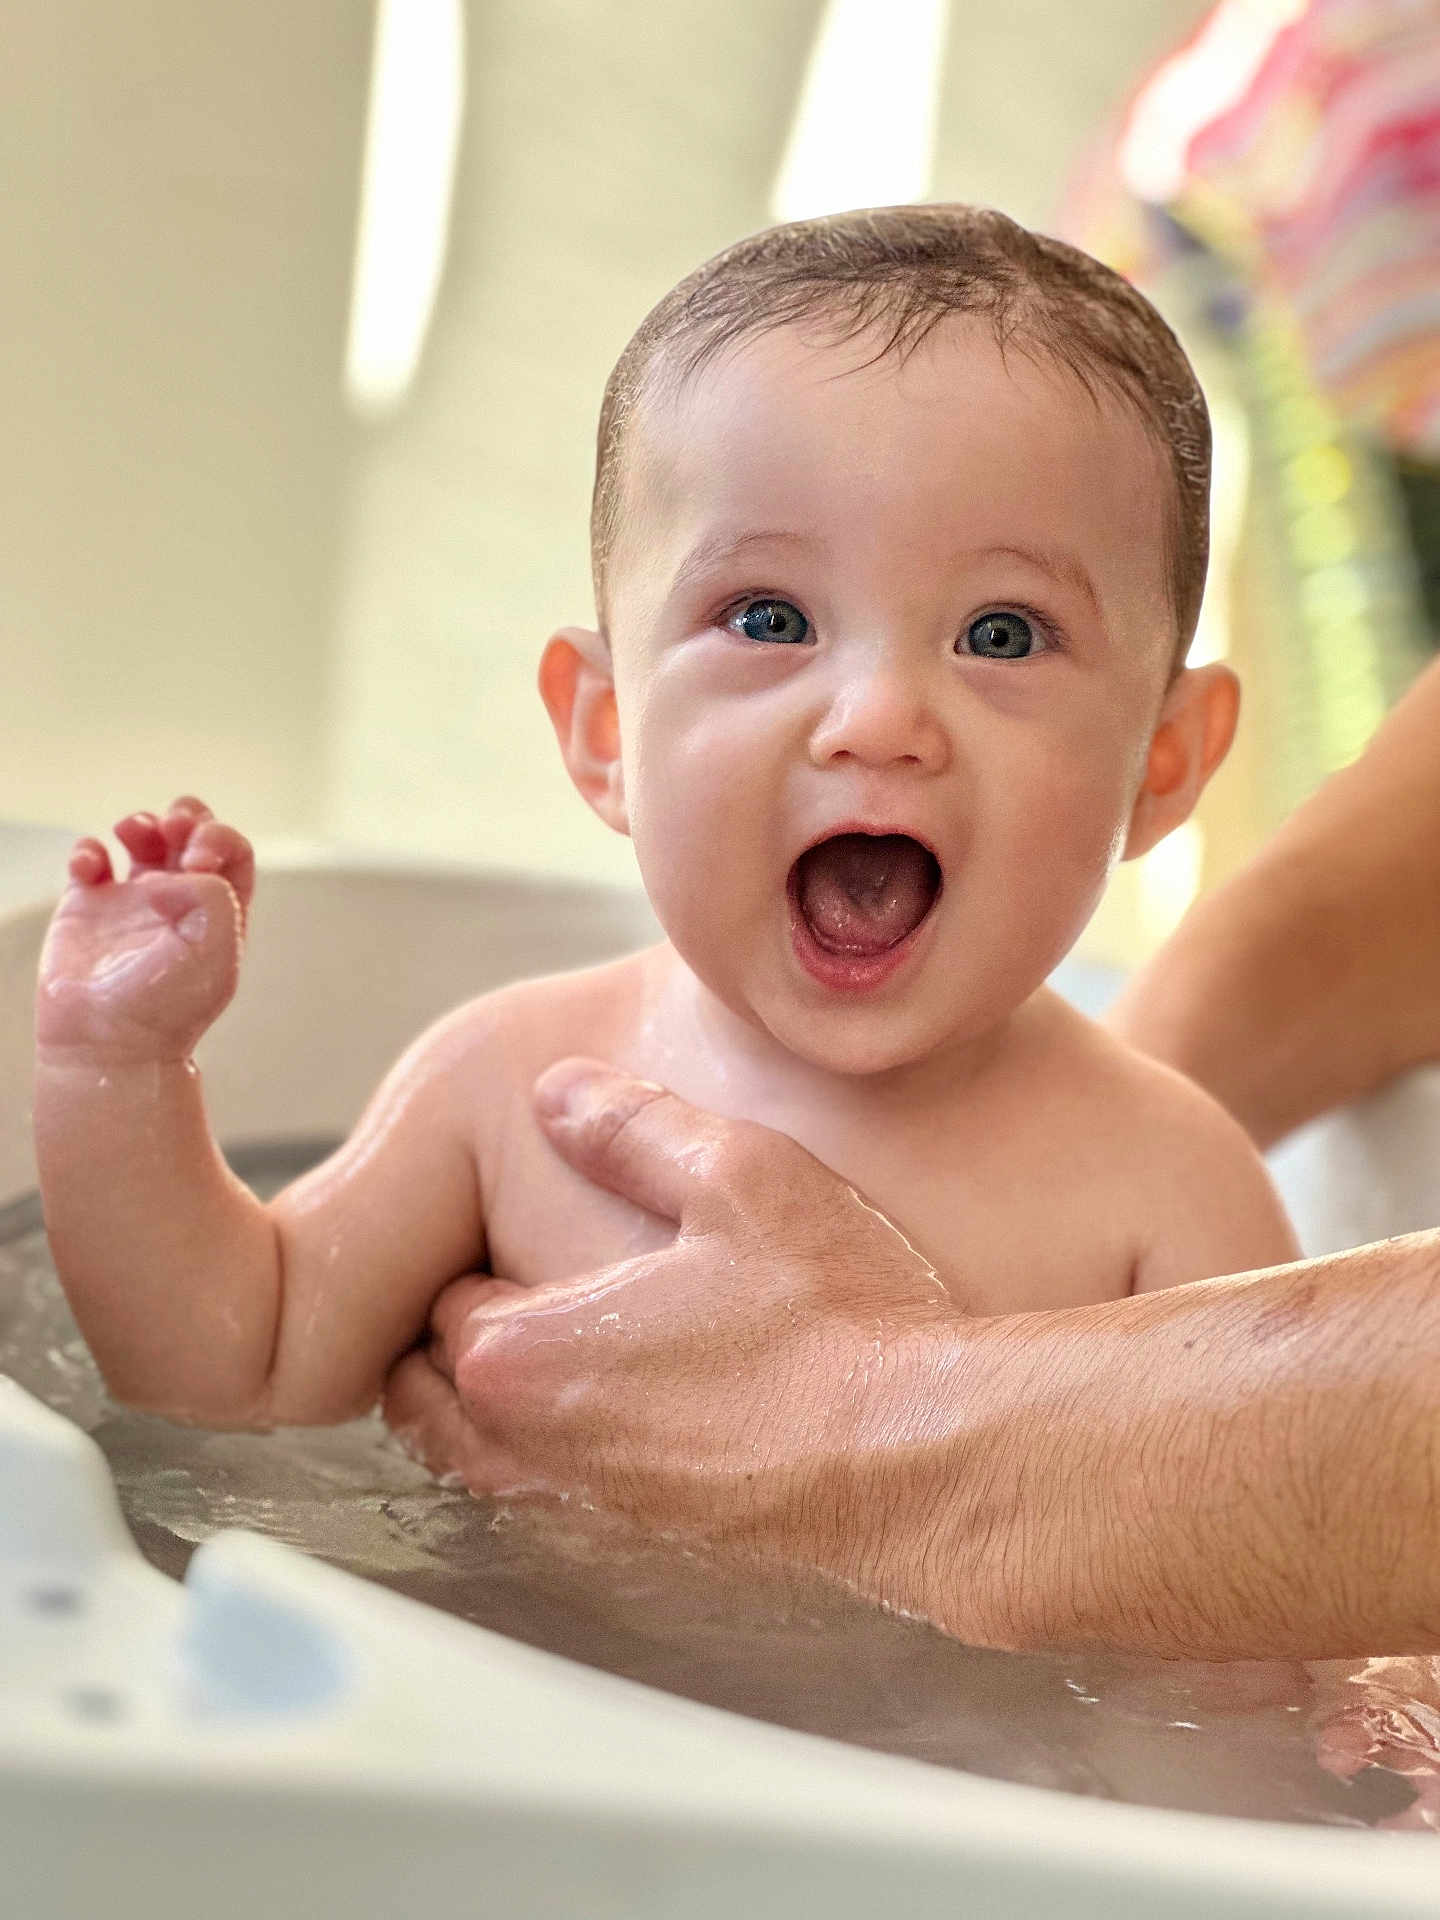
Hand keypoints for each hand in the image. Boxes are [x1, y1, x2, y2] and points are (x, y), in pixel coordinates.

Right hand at [35, 796, 254, 1064]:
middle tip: (173, 831)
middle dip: (186, 816)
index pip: (232, 850)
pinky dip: (88, 848)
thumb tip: (168, 876)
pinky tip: (90, 869)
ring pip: (142, 836)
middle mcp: (180, 901)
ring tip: (133, 833)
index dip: (219, 837)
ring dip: (140, 820)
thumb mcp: (217, 948)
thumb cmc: (168, 1006)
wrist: (108, 1044)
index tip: (196, 863)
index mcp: (220, 911)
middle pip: (191, 832)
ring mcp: (132, 902)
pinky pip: (90, 858)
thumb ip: (211, 895)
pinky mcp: (87, 907)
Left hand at [384, 1058, 979, 1627]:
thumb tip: (557, 1092)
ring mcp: (589, 1510)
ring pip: (486, 1457)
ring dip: (495, 1406)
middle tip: (509, 1285)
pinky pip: (558, 1496)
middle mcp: (531, 1450)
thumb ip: (631, 1128)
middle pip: (432, 1397)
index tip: (515, 1226)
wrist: (922, 1460)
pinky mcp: (648, 1545)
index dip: (471, 1253)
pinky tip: (632, 1406)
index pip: (436, 1301)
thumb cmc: (832, 1320)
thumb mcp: (736, 1178)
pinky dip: (559, 1455)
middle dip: (452, 1342)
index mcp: (519, 1355)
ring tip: (559, 1343)